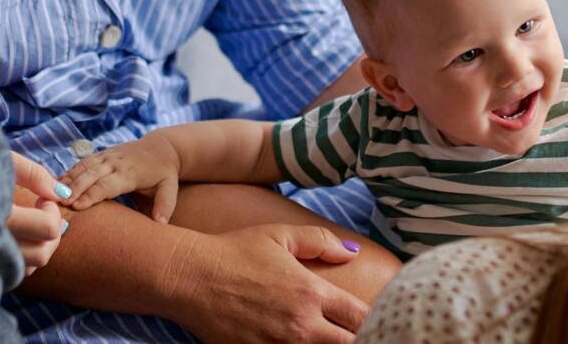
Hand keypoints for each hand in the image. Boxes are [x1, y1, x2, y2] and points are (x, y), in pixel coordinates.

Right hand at [8, 152, 70, 276]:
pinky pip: (11, 272)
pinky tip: (18, 236)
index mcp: (0, 216)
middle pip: (42, 254)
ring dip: (38, 247)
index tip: (43, 198)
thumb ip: (33, 175)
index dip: (52, 211)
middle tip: (40, 211)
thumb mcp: (2, 161)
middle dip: (50, 232)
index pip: (47, 228)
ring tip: (28, 223)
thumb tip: (61, 194)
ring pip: (28, 267)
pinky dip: (23, 257)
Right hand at [61, 134, 181, 221]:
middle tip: (57, 203)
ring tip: (50, 193)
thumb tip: (161, 223)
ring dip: (67, 179)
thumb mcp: (169, 188)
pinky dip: (69, 172)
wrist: (162, 148)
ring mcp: (108, 156)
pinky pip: (83, 162)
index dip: (91, 195)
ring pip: (83, 166)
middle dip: (73, 188)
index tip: (77, 206)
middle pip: (90, 175)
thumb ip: (165, 205)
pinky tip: (55, 183)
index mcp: (130, 172)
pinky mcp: (102, 154)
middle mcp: (116, 162)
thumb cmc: (164, 173)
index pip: (107, 185)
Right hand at [168, 223, 368, 342]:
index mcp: (311, 292)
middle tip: (362, 335)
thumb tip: (352, 252)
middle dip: (361, 340)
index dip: (375, 320)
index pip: (361, 317)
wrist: (190, 277)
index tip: (377, 319)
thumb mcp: (280, 234)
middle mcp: (300, 325)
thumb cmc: (235, 251)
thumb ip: (321, 241)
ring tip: (330, 339)